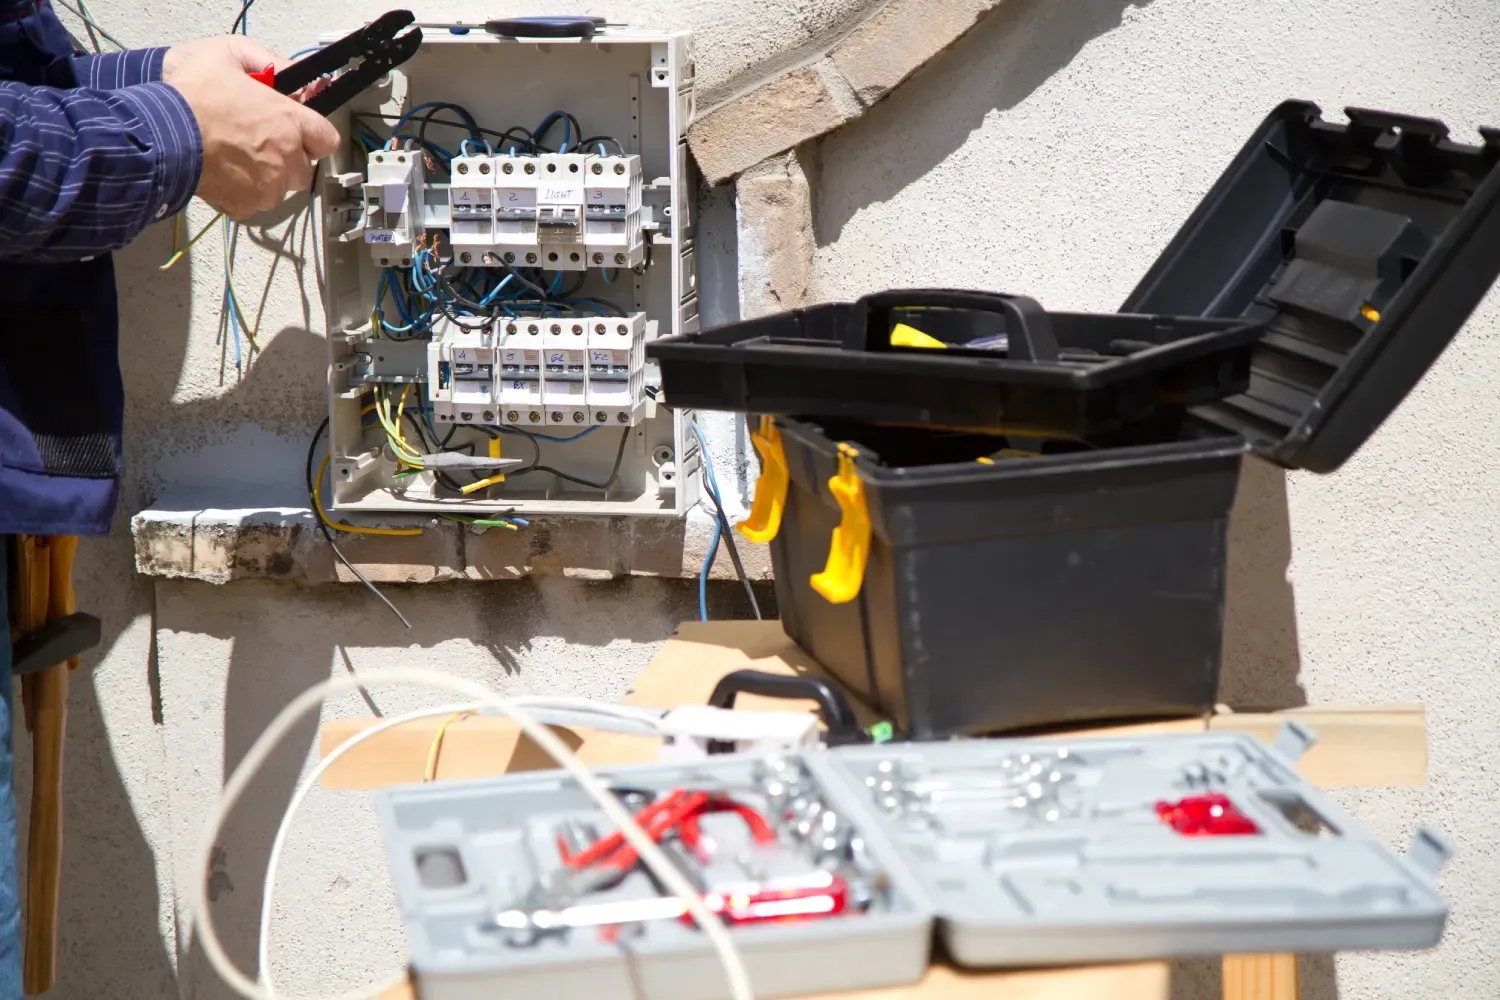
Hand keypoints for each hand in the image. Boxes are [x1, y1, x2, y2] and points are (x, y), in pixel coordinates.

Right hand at [163, 36, 339, 219]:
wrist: (160, 132)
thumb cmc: (191, 94)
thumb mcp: (228, 54)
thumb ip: (269, 63)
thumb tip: (290, 72)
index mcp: (289, 121)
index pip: (327, 139)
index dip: (313, 135)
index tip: (298, 133)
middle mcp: (286, 157)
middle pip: (303, 168)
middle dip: (287, 159)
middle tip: (257, 144)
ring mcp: (268, 185)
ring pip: (279, 189)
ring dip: (264, 178)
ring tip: (234, 158)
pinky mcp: (246, 205)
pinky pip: (252, 203)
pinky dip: (241, 194)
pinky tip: (222, 173)